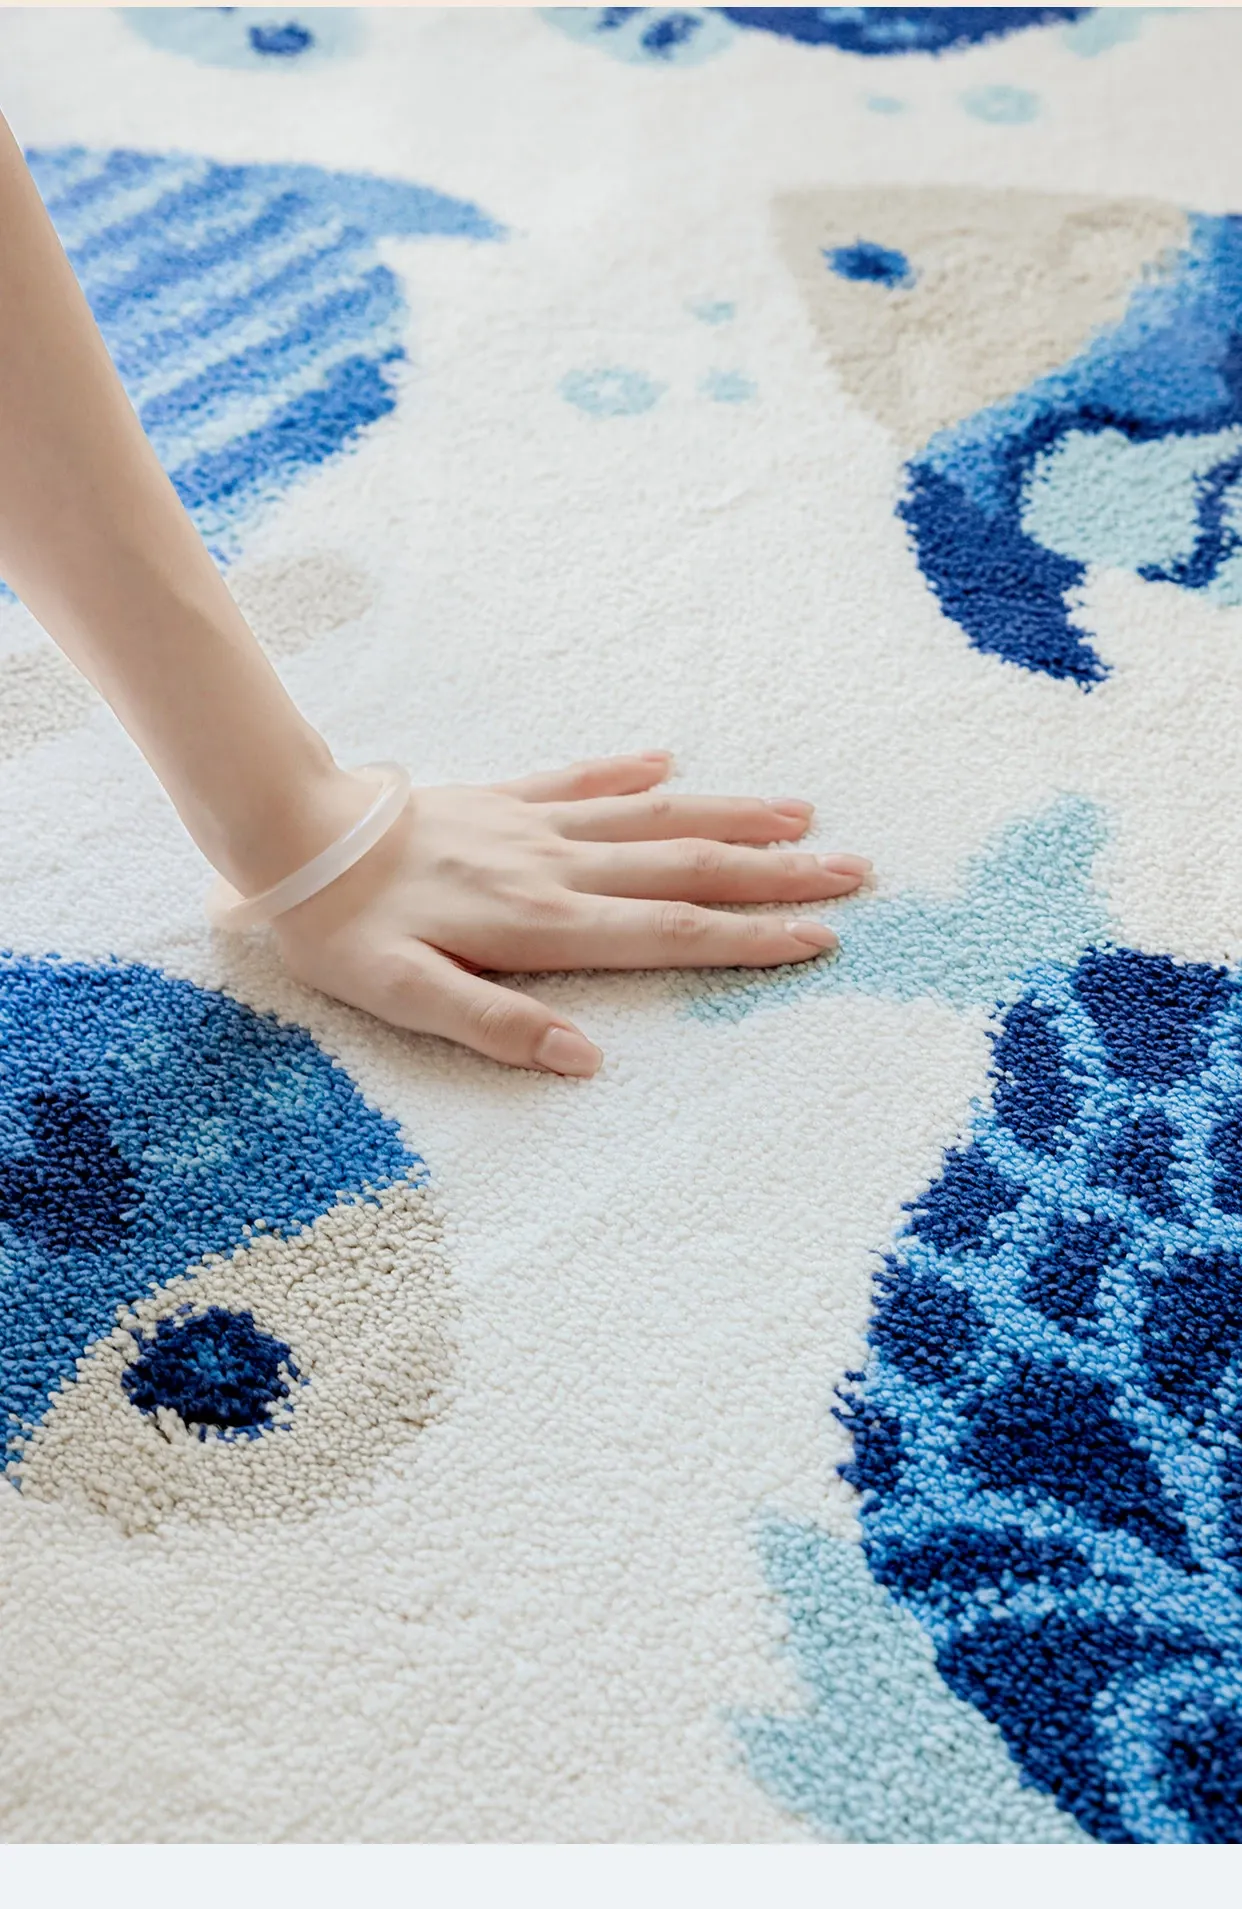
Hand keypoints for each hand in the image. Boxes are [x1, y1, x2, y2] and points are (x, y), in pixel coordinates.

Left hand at [271, 752, 869, 1074]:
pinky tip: (668, 761)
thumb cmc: (344, 930)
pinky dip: (628, 771)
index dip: (748, 938)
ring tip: (801, 816)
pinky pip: (580, 780)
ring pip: (652, 817)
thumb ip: (496, 1025)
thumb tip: (585, 1060)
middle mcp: (556, 867)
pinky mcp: (503, 798)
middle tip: (855, 871)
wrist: (296, 834)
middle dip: (775, 875)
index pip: (668, 934)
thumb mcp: (404, 996)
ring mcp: (534, 826)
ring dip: (729, 817)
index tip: (820, 936)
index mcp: (543, 923)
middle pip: (685, 870)